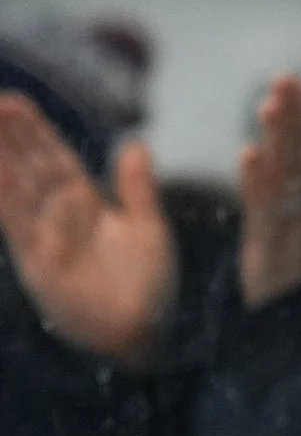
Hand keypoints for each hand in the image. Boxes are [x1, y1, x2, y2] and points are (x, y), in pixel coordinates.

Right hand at [0, 94, 171, 368]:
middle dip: (12, 136)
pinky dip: (3, 195)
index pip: (56, 159)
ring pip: (17, 188)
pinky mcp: (38, 261)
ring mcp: (46, 237)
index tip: (16, 101)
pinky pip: (16, 222)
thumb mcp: (148, 230)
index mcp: (87, 206)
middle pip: (30, 167)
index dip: (36, 132)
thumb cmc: (151, 288)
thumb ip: (137, 188)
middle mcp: (60, 217)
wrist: (147, 334)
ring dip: (1, 158)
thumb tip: (137, 143)